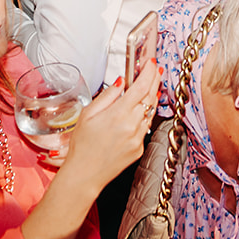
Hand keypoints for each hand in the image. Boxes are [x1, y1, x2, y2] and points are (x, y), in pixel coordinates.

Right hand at [61, 55, 161, 188]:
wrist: (85, 174)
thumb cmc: (82, 145)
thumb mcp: (88, 114)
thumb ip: (107, 96)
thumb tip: (121, 82)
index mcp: (119, 114)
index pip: (141, 87)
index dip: (149, 73)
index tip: (151, 64)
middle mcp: (132, 126)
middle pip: (150, 97)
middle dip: (155, 81)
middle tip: (156, 70)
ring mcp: (138, 138)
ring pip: (150, 112)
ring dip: (152, 97)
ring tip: (150, 86)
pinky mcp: (139, 148)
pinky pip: (145, 127)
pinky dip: (144, 115)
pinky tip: (140, 110)